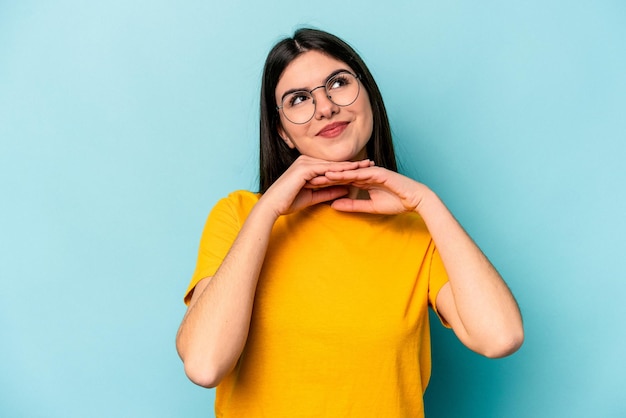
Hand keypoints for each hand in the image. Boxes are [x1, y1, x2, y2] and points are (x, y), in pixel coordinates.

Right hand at [259, 156, 374, 217]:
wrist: (273, 205)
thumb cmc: (289, 202)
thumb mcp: (313, 196)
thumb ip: (328, 192)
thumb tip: (344, 190)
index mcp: (307, 166)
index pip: (332, 166)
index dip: (348, 167)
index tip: (364, 169)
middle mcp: (306, 161)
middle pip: (334, 162)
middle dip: (353, 163)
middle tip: (371, 162)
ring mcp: (305, 163)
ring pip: (332, 164)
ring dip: (350, 165)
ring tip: (366, 165)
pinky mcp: (304, 168)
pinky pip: (326, 169)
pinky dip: (340, 170)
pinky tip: (353, 171)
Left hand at [308, 166, 430, 213]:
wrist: (415, 200)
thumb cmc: (396, 203)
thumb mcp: (369, 207)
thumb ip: (352, 205)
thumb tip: (332, 205)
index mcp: (362, 181)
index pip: (340, 181)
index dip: (325, 183)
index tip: (310, 187)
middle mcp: (365, 174)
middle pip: (341, 174)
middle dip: (324, 176)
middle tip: (306, 178)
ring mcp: (371, 171)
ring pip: (348, 171)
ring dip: (333, 173)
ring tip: (317, 174)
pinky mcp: (378, 172)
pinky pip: (360, 173)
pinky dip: (348, 173)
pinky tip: (336, 174)